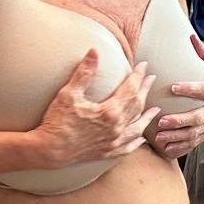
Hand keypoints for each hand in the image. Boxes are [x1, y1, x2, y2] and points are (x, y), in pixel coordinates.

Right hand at [33, 49, 160, 168]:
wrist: (49, 150)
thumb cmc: (57, 122)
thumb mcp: (69, 94)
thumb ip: (84, 73)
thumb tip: (94, 51)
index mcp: (110, 112)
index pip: (130, 89)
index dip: (138, 76)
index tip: (143, 66)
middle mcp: (116, 128)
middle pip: (137, 106)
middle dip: (144, 90)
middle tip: (151, 79)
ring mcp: (113, 142)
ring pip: (137, 128)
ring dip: (147, 117)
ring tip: (155, 110)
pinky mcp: (107, 152)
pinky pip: (128, 148)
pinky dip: (137, 142)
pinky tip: (141, 139)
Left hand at [153, 34, 203, 159]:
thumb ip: (203, 53)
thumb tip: (190, 37)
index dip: (192, 89)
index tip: (174, 87)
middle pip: (200, 117)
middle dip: (180, 120)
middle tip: (162, 121)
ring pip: (195, 134)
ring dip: (177, 137)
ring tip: (160, 136)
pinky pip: (194, 143)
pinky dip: (180, 148)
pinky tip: (166, 150)